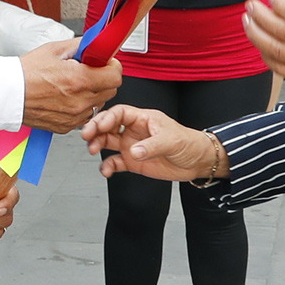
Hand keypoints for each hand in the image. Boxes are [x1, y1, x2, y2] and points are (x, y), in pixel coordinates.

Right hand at [18, 39, 122, 132]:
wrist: (8, 94)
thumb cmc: (26, 72)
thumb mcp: (55, 49)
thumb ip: (81, 45)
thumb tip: (95, 44)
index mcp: (79, 79)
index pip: (116, 76)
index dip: (112, 66)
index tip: (105, 63)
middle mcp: (80, 101)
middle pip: (111, 90)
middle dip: (103, 79)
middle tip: (89, 72)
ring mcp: (74, 116)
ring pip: (99, 104)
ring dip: (93, 94)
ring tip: (74, 86)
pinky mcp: (66, 127)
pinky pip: (84, 116)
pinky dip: (80, 107)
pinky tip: (66, 98)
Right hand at [81, 105, 223, 182]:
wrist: (197, 162)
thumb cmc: (188, 143)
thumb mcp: (171, 141)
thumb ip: (151, 146)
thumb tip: (133, 151)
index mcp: (142, 118)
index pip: (119, 113)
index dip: (107, 118)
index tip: (99, 126)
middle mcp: (133, 130)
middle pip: (108, 126)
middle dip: (95, 130)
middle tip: (87, 137)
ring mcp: (132, 146)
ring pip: (107, 142)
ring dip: (98, 145)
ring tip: (93, 152)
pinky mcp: (133, 162)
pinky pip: (115, 162)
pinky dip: (108, 166)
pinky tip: (106, 171)